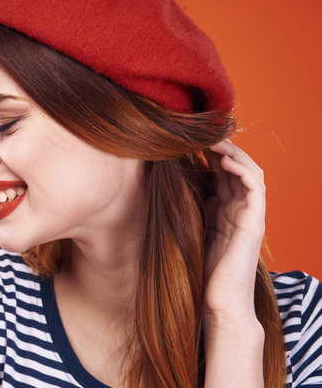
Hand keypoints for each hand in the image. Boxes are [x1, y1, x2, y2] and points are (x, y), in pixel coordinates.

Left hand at [203, 140, 265, 323]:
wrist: (218, 303)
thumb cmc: (202, 272)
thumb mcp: (192, 231)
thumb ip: (192, 210)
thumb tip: (180, 186)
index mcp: (226, 211)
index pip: (223, 173)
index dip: (209, 154)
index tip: (189, 140)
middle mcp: (240, 210)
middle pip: (237, 168)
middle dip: (221, 147)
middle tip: (201, 132)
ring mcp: (250, 216)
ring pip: (250, 172)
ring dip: (233, 152)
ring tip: (213, 140)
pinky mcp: (254, 224)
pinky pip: (255, 189)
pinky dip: (242, 171)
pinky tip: (224, 160)